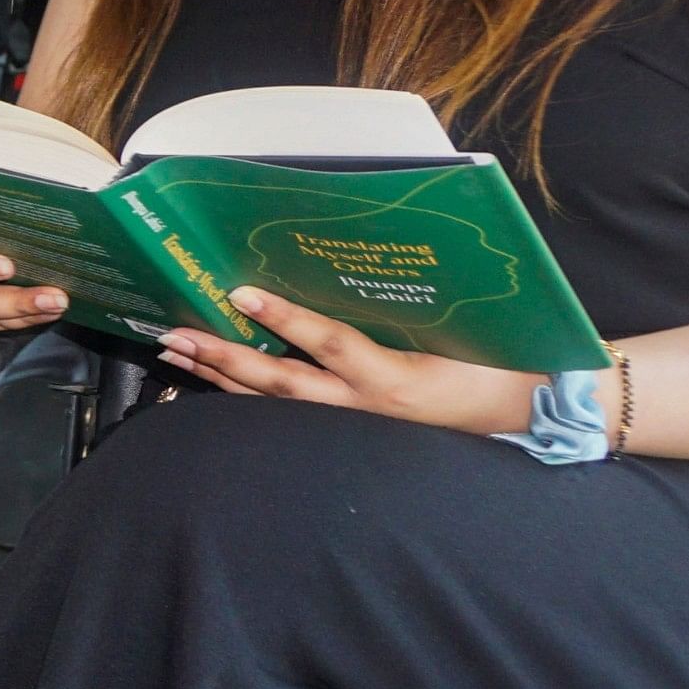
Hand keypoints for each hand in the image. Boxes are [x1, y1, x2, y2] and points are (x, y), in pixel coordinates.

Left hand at [158, 287, 540, 435]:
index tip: (242, 292)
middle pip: (280, 384)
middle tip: (176, 334)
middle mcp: (361, 407)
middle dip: (224, 358)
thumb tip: (351, 258)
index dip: (286, 319)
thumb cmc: (489, 365)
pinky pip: (281, 412)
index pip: (332, 343)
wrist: (513, 417)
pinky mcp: (341, 431)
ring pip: (271, 403)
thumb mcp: (456, 331)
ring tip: (175, 351)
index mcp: (394, 378)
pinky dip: (241, 392)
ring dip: (219, 375)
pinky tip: (209, 377)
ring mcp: (348, 424)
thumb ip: (402, 304)